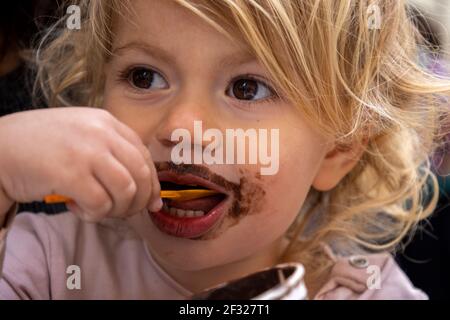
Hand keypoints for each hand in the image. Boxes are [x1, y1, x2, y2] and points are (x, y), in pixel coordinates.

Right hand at [0, 107, 161, 222]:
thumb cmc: (42, 146)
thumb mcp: (83, 136)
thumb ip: (115, 155)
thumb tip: (152, 195)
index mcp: (107, 121)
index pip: (145, 156)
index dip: (152, 183)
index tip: (151, 201)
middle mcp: (101, 132)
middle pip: (142, 174)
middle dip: (139, 201)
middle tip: (124, 212)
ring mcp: (86, 151)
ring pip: (126, 191)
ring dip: (117, 209)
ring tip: (98, 209)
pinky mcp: (70, 173)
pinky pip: (101, 204)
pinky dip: (94, 215)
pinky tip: (76, 208)